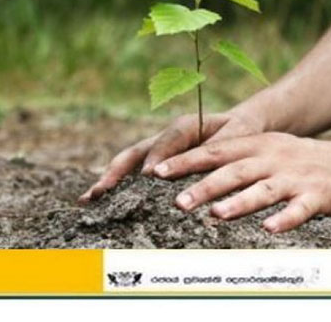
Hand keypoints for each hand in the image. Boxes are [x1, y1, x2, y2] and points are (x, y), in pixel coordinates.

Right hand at [78, 111, 263, 202]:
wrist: (239, 127)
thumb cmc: (240, 132)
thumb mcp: (238, 134)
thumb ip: (221, 146)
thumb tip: (204, 160)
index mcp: (186, 126)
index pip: (168, 141)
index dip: (158, 156)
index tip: (149, 175)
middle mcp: (165, 138)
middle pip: (136, 152)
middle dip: (117, 171)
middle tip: (101, 191)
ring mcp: (158, 151)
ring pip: (129, 163)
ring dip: (109, 180)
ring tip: (89, 199)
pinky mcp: (157, 163)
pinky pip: (134, 174)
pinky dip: (118, 186)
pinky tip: (101, 204)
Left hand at [153, 132, 330, 232]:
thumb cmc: (303, 159)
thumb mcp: (271, 148)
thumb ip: (238, 157)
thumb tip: (196, 172)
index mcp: (259, 145)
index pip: (216, 151)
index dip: (186, 160)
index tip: (158, 171)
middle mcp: (274, 158)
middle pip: (235, 171)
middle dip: (205, 186)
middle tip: (178, 202)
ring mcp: (296, 177)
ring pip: (263, 189)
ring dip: (239, 202)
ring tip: (216, 215)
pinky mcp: (318, 195)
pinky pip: (299, 209)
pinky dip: (284, 219)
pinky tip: (269, 230)